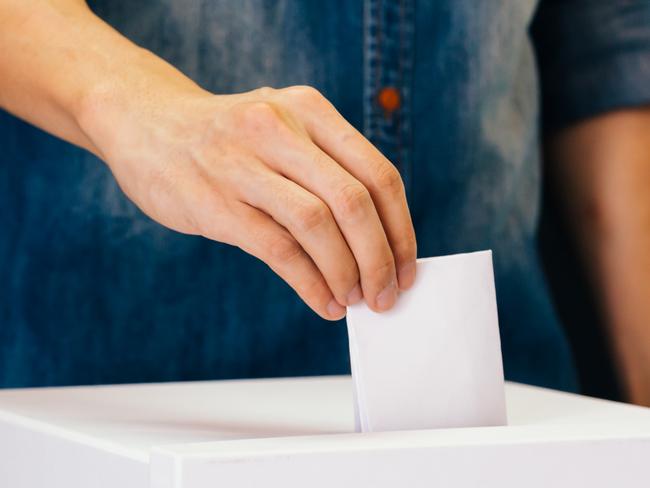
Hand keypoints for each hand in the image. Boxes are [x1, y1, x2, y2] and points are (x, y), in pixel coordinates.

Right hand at [83, 85, 416, 319]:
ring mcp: (242, 164)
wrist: (146, 123)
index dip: (401, 229)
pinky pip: (278, 250)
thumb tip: (375, 242)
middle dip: (379, 258)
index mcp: (308, 110)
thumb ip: (325, 171)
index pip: (378, 174)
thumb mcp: (282, 129)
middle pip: (354, 201)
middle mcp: (279, 129)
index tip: (407, 267)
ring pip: (318, 226)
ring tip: (353, 300)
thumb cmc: (227, 138)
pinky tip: (322, 302)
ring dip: (346, 273)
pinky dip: (309, 283)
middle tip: (385, 294)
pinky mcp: (214, 202)